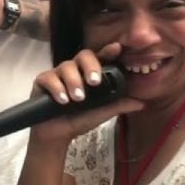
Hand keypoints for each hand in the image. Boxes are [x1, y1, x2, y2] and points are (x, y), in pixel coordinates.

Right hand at [29, 42, 143, 143]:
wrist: (57, 136)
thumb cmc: (79, 120)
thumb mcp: (101, 113)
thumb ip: (118, 106)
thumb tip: (141, 103)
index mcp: (89, 73)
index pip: (100, 58)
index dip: (108, 51)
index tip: (117, 48)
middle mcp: (75, 70)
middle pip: (83, 55)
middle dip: (90, 66)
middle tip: (95, 82)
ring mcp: (58, 74)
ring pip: (67, 66)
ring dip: (74, 82)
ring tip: (77, 99)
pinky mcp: (42, 81)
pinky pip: (49, 78)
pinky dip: (57, 89)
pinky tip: (62, 101)